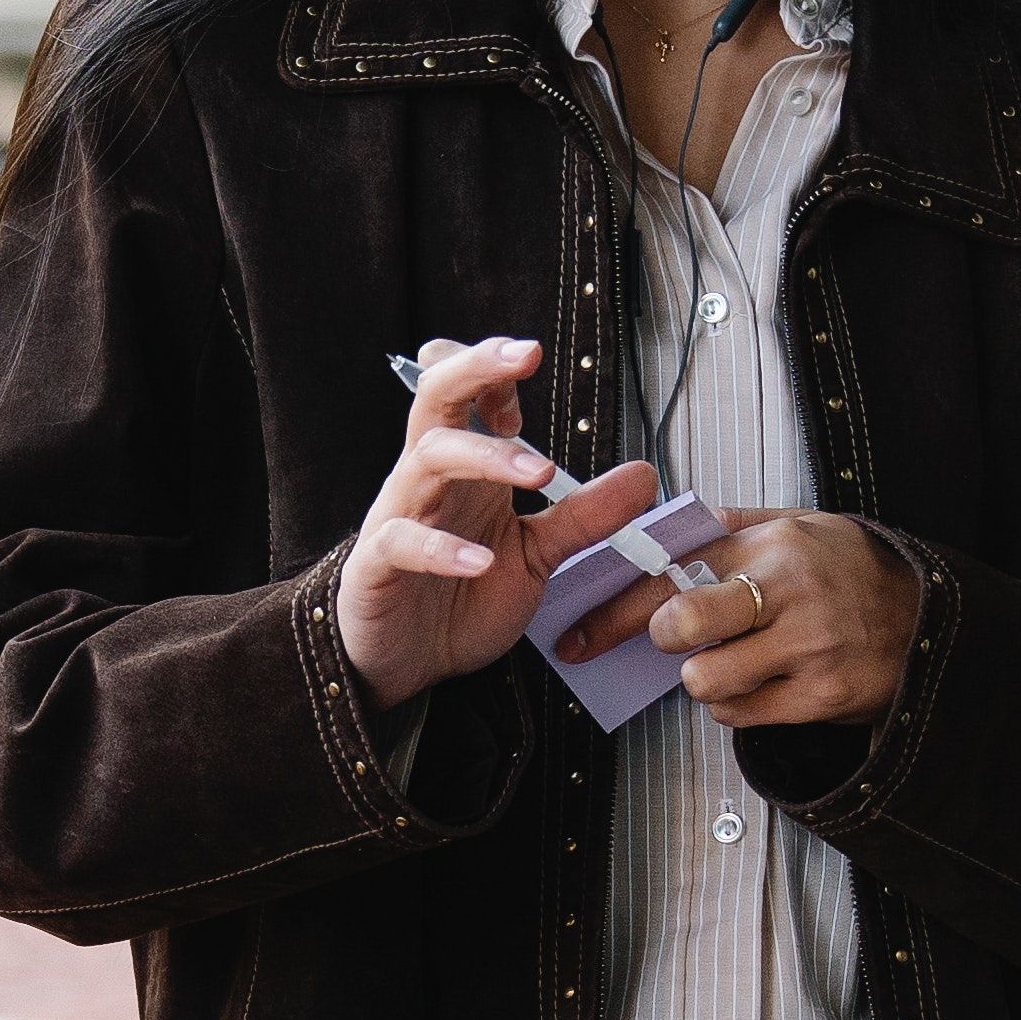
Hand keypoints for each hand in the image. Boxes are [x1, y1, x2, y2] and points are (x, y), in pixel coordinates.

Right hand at [337, 337, 661, 704]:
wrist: (406, 664)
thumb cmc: (461, 600)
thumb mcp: (537, 555)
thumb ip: (584, 516)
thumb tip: (644, 476)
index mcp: (465, 473)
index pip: (471, 396)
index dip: (497, 371)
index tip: (533, 359)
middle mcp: (429, 482)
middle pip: (436, 399)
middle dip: (476, 367)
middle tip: (524, 355)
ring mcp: (399, 518)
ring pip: (426, 459)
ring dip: (485, 456)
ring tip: (540, 471)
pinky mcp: (377, 567)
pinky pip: (401, 542)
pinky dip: (442, 549)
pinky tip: (482, 561)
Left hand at [557, 507, 915, 730]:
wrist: (927, 617)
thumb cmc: (852, 571)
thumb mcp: (800, 526)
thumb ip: (732, 525)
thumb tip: (663, 525)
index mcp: (771, 544)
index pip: (670, 573)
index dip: (615, 610)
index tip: (582, 633)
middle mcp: (787, 591)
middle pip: (681, 624)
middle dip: (666, 640)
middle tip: (680, 640)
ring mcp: (806, 647)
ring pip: (706, 680)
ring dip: (706, 679)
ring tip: (734, 661)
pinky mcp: (819, 696)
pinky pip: (741, 715)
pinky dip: (737, 707)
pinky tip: (761, 683)